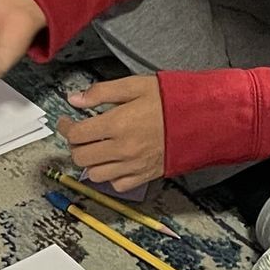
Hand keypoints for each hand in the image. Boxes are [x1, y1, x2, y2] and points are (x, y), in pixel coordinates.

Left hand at [58, 75, 166, 193]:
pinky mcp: (145, 176)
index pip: (76, 134)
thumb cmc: (171, 99)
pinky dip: (111, 176)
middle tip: (80, 135)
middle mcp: (122, 149)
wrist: (203, 119)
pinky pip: (118, 185)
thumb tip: (74, 100)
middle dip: (75, 145)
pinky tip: (114, 162)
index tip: (66, 122)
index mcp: (117, 124)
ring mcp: (134, 165)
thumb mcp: (136, 85)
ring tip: (96, 149)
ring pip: (95, 175)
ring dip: (91, 163)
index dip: (65, 127)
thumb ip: (102, 92)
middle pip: (81, 157)